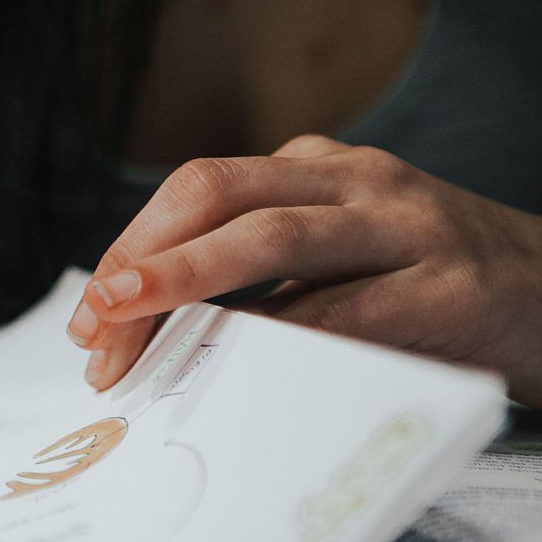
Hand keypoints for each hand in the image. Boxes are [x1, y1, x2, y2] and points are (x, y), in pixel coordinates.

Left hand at [65, 135, 541, 409]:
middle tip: (94, 328)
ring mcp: (405, 226)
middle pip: (215, 195)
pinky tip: (230, 371)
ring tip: (128, 328)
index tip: (91, 320)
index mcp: (316, 170)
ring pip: (271, 235)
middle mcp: (354, 181)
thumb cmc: (436, 289)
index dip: (131, 250)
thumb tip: (150, 339)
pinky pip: (347, 311)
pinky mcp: (451, 289)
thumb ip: (262, 282)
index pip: (197, 192)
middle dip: (140, 260)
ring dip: (185, 281)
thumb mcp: (342, 262)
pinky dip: (278, 340)